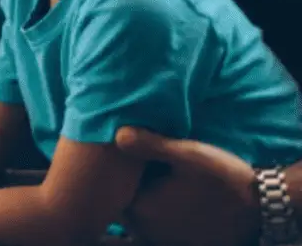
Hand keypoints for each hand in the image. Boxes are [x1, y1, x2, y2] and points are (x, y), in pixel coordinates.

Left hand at [115, 126, 259, 245]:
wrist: (260, 207)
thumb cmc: (221, 178)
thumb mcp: (186, 154)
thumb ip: (150, 145)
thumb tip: (117, 134)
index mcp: (141, 209)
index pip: (109, 190)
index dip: (112, 172)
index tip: (120, 155)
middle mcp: (146, 229)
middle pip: (122, 202)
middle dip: (125, 184)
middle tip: (136, 162)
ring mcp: (160, 239)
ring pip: (137, 213)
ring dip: (141, 195)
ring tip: (156, 174)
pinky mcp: (175, 241)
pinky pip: (154, 222)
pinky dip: (155, 208)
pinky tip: (169, 190)